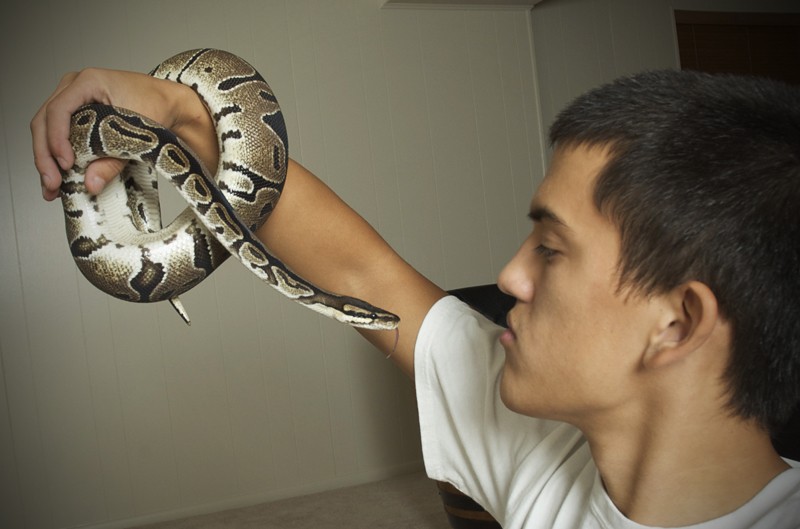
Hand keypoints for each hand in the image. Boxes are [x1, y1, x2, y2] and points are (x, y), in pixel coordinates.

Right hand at [30, 67, 215, 199]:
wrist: (168, 103)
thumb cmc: (156, 107)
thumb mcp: (137, 134)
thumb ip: (113, 160)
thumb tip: (91, 183)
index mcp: (88, 81)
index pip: (59, 110)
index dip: (57, 140)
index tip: (65, 164)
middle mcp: (74, 86)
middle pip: (44, 121)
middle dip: (45, 156)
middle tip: (52, 183)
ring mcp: (72, 99)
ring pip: (45, 129)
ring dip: (46, 159)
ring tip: (52, 188)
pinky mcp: (76, 113)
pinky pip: (57, 133)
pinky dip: (56, 156)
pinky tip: (57, 178)